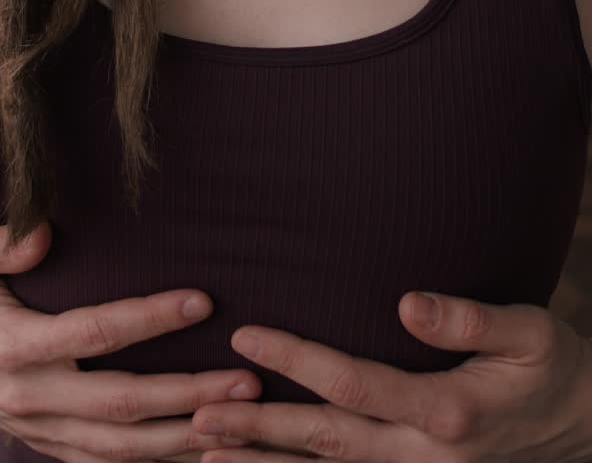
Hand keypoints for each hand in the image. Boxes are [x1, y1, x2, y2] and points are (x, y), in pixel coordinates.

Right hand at [0, 219, 261, 462]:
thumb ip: (0, 245)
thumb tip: (41, 234)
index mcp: (11, 345)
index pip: (95, 333)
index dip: (151, 318)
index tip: (203, 300)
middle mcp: (27, 396)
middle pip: (121, 405)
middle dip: (189, 395)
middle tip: (247, 380)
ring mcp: (35, 426)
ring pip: (118, 448)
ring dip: (182, 437)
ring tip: (239, 421)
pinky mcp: (41, 439)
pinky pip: (100, 462)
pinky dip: (148, 461)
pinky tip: (192, 450)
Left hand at [191, 291, 591, 462]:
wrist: (582, 426)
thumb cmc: (551, 367)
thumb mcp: (528, 332)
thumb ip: (467, 320)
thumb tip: (407, 302)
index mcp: (447, 411)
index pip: (353, 383)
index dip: (296, 359)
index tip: (245, 335)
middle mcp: (424, 456)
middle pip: (326, 442)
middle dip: (259, 430)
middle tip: (196, 416)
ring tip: (203, 456)